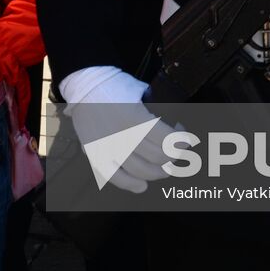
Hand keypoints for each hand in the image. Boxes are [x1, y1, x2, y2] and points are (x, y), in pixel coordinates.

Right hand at [66, 70, 175, 193]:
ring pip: (141, 171)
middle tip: (177, 149)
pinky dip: (131, 185)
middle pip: (158, 158)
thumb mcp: (140, 91)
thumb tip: (172, 126)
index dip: (182, 141)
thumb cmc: (114, 85)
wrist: (84, 85)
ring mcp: (108, 148)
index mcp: (135, 118)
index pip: (168, 141)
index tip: (185, 137)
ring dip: (159, 171)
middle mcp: (122, 136)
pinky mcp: (96, 155)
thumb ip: (156, 108)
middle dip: (174, 155)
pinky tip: (142, 185)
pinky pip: (114, 177)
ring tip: (165, 166)